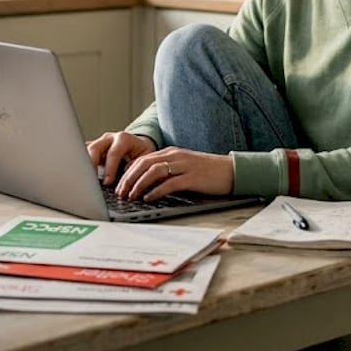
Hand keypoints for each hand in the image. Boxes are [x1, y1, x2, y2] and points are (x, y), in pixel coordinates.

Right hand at [87, 131, 155, 185]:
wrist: (138, 145)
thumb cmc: (142, 153)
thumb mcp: (145, 157)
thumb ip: (137, 164)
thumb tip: (128, 173)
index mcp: (123, 138)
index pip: (113, 153)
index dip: (110, 168)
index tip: (108, 182)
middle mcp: (109, 138)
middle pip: (95, 148)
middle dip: (91, 165)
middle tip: (90, 181)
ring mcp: (99, 142)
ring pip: (86, 150)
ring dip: (84, 165)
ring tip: (84, 180)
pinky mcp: (93, 149)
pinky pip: (83, 154)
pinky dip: (81, 164)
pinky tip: (80, 175)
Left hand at [115, 147, 234, 201]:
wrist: (231, 171)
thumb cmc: (207, 172)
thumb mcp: (183, 168)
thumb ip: (166, 172)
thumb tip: (146, 184)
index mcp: (171, 152)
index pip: (142, 159)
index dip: (128, 172)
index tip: (118, 185)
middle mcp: (175, 156)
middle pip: (144, 163)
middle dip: (128, 178)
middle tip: (120, 192)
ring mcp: (184, 166)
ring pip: (153, 171)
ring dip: (139, 184)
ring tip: (131, 196)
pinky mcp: (192, 178)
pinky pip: (170, 183)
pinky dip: (156, 191)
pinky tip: (149, 198)